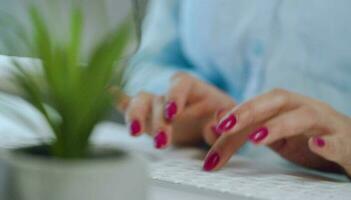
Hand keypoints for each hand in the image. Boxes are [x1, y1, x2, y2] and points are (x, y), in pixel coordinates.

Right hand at [118, 72, 235, 147]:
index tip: (173, 112)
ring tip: (135, 133)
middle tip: (163, 141)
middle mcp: (170, 94)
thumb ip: (223, 124)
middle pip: (156, 98)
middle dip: (157, 119)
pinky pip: (128, 105)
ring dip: (135, 117)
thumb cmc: (221, 116)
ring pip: (138, 102)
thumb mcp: (229, 120)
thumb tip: (217, 127)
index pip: (179, 83)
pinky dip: (118, 101)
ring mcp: (156, 105)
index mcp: (191, 87)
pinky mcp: (147, 117)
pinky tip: (108, 92)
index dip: (174, 95)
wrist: (215, 121)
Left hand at [204, 88, 350, 180]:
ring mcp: (327, 124)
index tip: (213, 130)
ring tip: (257, 139)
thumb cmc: (310, 140)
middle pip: (277, 100)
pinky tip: (316, 146)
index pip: (256, 108)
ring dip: (280, 125)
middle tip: (224, 126)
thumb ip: (250, 127)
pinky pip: (340, 141)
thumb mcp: (276, 135)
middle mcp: (305, 108)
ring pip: (306, 116)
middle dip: (249, 110)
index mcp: (287, 107)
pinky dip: (328, 144)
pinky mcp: (347, 143)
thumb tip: (217, 119)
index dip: (233, 118)